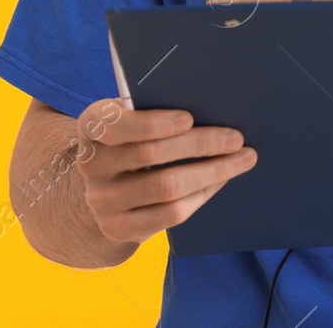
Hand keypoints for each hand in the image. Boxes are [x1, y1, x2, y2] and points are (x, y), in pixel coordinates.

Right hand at [74, 98, 257, 243]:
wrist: (107, 186)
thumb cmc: (134, 137)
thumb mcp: (134, 116)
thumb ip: (156, 108)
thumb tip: (213, 104)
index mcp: (92, 125)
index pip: (115, 124)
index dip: (152, 123)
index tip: (189, 118)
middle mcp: (90, 164)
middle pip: (150, 155)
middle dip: (200, 144)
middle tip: (236, 139)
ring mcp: (101, 200)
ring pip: (166, 187)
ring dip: (211, 172)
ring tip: (242, 159)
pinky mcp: (119, 227)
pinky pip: (170, 214)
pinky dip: (201, 195)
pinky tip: (220, 181)